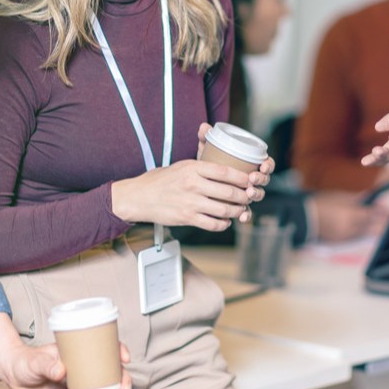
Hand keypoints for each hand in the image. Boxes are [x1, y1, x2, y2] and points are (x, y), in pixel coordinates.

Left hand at [8, 343, 132, 388]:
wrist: (12, 376)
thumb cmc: (25, 361)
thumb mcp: (35, 361)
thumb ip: (47, 365)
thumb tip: (61, 372)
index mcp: (77, 350)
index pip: (104, 346)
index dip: (118, 350)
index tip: (125, 359)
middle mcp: (80, 365)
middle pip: (108, 371)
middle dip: (120, 381)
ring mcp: (75, 381)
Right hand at [111, 158, 267, 230]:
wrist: (138, 197)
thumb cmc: (160, 180)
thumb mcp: (180, 165)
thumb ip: (201, 164)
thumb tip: (222, 164)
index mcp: (193, 168)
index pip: (225, 171)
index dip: (242, 177)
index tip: (250, 179)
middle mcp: (193, 184)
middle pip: (229, 192)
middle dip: (243, 196)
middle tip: (248, 197)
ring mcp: (190, 202)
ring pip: (224, 209)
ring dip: (236, 211)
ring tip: (240, 210)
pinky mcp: (186, 217)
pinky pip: (212, 224)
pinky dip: (223, 224)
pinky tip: (225, 221)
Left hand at [196, 122, 276, 223]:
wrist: (196, 185)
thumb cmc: (207, 165)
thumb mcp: (206, 152)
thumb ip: (206, 139)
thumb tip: (203, 127)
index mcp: (250, 164)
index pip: (267, 163)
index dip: (268, 165)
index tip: (263, 165)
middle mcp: (252, 179)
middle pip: (265, 180)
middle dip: (261, 179)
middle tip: (252, 178)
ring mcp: (247, 193)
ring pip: (258, 195)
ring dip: (256, 194)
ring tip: (248, 194)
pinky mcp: (239, 207)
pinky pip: (247, 212)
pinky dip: (246, 215)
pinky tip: (242, 217)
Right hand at [311, 191, 388, 241]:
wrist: (303, 219)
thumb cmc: (321, 204)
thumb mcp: (339, 197)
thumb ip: (357, 199)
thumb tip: (372, 198)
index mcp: (350, 214)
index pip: (373, 215)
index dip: (383, 213)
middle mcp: (350, 228)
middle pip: (373, 227)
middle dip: (383, 223)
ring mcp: (346, 237)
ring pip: (365, 234)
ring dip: (373, 228)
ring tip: (379, 223)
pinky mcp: (341, 243)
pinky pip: (356, 238)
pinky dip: (362, 233)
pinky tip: (365, 228)